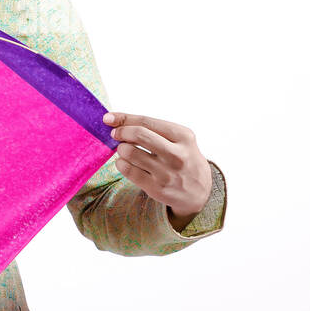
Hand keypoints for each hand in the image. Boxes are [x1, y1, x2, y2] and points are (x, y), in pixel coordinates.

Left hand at [103, 112, 212, 228]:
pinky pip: (129, 171)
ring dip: (121, 149)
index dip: (124, 118)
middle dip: (121, 132)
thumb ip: (153, 129)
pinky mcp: (157, 188)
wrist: (200, 191)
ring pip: (131, 153)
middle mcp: (177, 154)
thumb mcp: (179, 139)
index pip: (147, 121)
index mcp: (183, 136)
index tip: (109, 118)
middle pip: (139, 135)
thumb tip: (116, 120)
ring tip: (124, 150)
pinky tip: (124, 162)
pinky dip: (121, 164)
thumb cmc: (184, 158)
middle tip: (115, 134)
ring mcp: (167, 173)